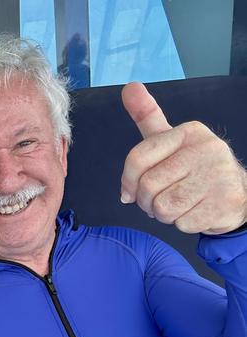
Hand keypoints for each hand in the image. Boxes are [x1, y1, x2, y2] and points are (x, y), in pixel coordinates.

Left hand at [120, 82, 246, 234]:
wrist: (238, 194)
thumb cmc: (193, 167)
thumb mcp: (170, 139)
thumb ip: (147, 115)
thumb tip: (129, 87)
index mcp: (189, 132)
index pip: (137, 158)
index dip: (127, 181)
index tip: (129, 191)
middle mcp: (207, 150)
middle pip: (148, 186)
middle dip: (146, 201)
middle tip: (159, 199)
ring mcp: (218, 176)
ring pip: (163, 207)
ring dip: (163, 214)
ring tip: (178, 204)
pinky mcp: (225, 203)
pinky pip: (181, 223)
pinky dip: (182, 224)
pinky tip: (195, 212)